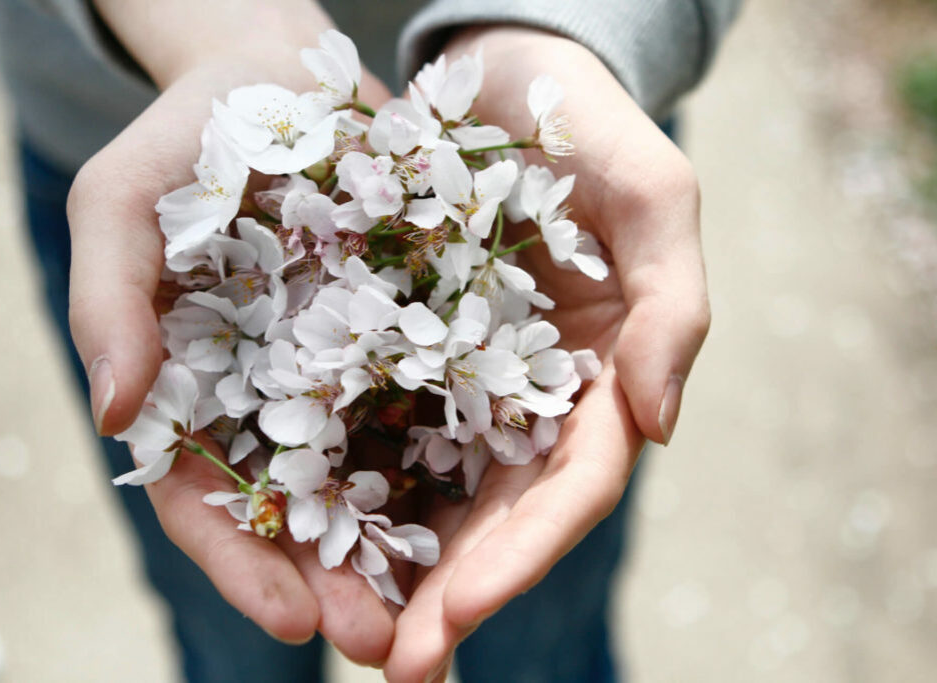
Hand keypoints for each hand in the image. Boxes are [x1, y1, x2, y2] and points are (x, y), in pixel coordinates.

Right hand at [66, 1, 398, 663]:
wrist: (277, 76)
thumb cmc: (185, 139)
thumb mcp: (122, 204)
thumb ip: (108, 303)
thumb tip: (116, 413)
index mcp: (195, 391)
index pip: (205, 499)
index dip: (241, 563)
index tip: (291, 619)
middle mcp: (273, 396)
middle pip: (300, 510)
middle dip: (338, 583)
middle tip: (385, 646)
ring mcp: (344, 369)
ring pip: (375, 476)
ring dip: (408, 549)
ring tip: (450, 609)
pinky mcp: (409, 331)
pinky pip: (436, 401)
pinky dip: (459, 458)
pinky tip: (499, 503)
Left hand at [384, 27, 709, 681]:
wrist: (505, 76)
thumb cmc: (589, 127)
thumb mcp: (653, 194)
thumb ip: (673, 305)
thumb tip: (659, 427)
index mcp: (602, 378)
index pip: (571, 490)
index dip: (521, 558)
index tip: (457, 614)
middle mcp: (534, 397)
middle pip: (499, 516)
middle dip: (451, 593)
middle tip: (390, 663)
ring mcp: (468, 381)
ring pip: (437, 492)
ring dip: (396, 568)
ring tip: (342, 630)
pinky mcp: (405, 350)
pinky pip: (377, 427)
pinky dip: (352, 487)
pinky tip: (310, 536)